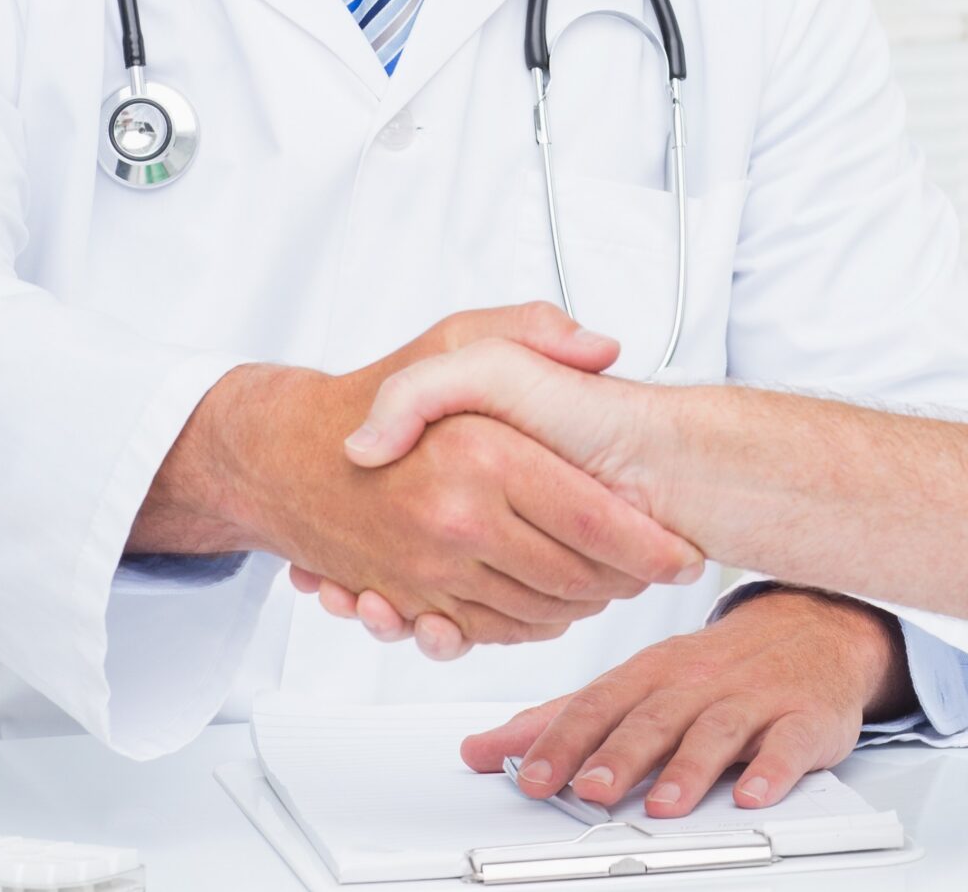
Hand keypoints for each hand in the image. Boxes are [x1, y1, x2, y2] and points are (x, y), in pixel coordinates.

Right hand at [141, 307, 701, 647]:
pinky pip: (494, 635)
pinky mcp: (413, 604)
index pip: (594, 520)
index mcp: (483, 455)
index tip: (683, 552)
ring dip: (584, 606)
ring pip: (541, 616)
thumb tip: (603, 349)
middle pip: (577, 580)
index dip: (650, 546)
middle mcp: (458, 521)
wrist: (285, 456)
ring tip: (611, 579)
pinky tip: (550, 595)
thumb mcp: (454, 338)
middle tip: (653, 567)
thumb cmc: (372, 392)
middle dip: (627, 581)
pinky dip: (531, 625)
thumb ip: (534, 333)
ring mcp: (431, 572)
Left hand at [467, 587, 912, 815]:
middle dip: (618, 755)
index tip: (529, 776)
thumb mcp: (635, 682)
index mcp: (652, 671)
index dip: (563, 740)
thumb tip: (480, 747)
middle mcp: (698, 681)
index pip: (598, 704)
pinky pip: (789, 743)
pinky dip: (772, 769)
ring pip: (717, 731)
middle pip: (653, 718)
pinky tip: (753, 792)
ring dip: (687, 768)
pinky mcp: (803, 718)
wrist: (812, 628)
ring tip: (662, 804)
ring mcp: (753, 698)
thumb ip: (560, 718)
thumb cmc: (713, 665)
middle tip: (587, 789)